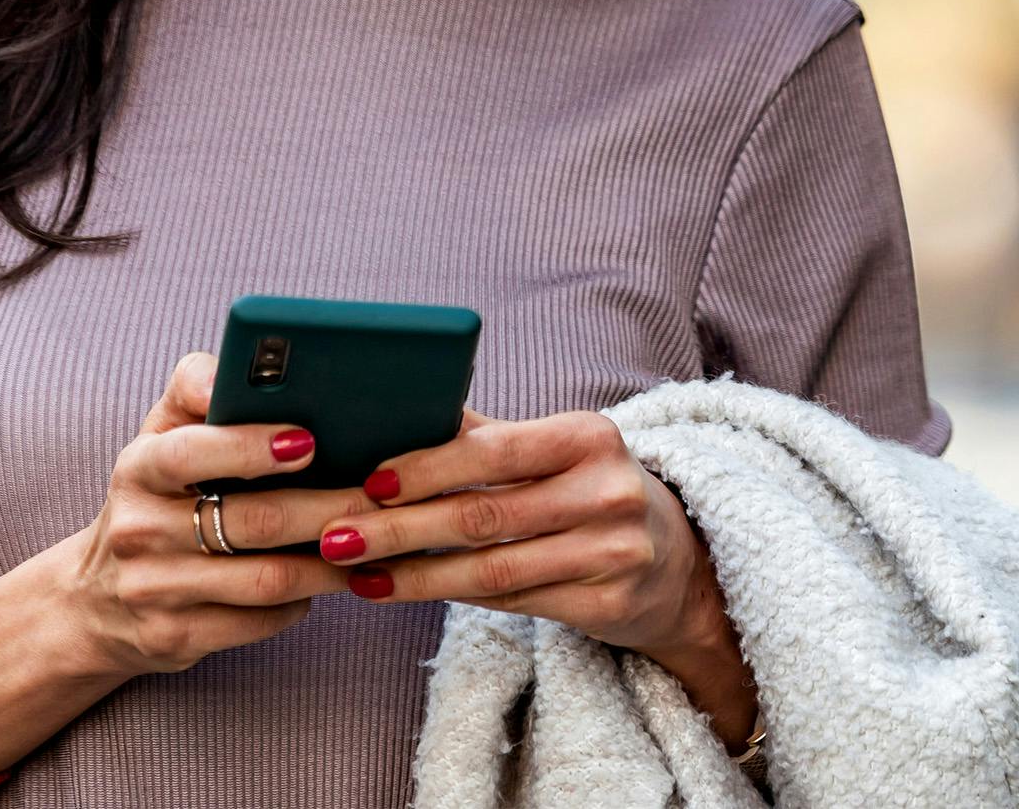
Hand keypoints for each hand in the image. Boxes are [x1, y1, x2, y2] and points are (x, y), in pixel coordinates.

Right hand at [69, 351, 382, 680]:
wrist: (95, 600)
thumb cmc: (152, 494)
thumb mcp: (160, 434)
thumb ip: (195, 386)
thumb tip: (237, 366)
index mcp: (137, 468)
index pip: (192, 452)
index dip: (251, 447)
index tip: (307, 440)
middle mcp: (139, 530)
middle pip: (251, 521)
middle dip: (325, 508)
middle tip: (376, 496)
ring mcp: (156, 591)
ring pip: (266, 579)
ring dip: (328, 561)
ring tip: (370, 538)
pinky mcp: (177, 639)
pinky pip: (259, 620)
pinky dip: (302, 600)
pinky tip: (326, 578)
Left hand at [314, 407, 735, 671]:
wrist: (679, 562)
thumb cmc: (592, 490)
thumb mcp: (558, 450)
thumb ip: (489, 435)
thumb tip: (403, 411)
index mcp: (589, 437)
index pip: (495, 451)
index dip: (428, 466)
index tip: (370, 480)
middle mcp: (607, 493)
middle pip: (483, 516)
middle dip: (401, 528)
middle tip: (339, 535)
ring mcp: (612, 555)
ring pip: (491, 570)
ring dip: (415, 574)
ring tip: (359, 573)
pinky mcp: (607, 607)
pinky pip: (512, 603)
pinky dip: (453, 597)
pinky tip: (408, 592)